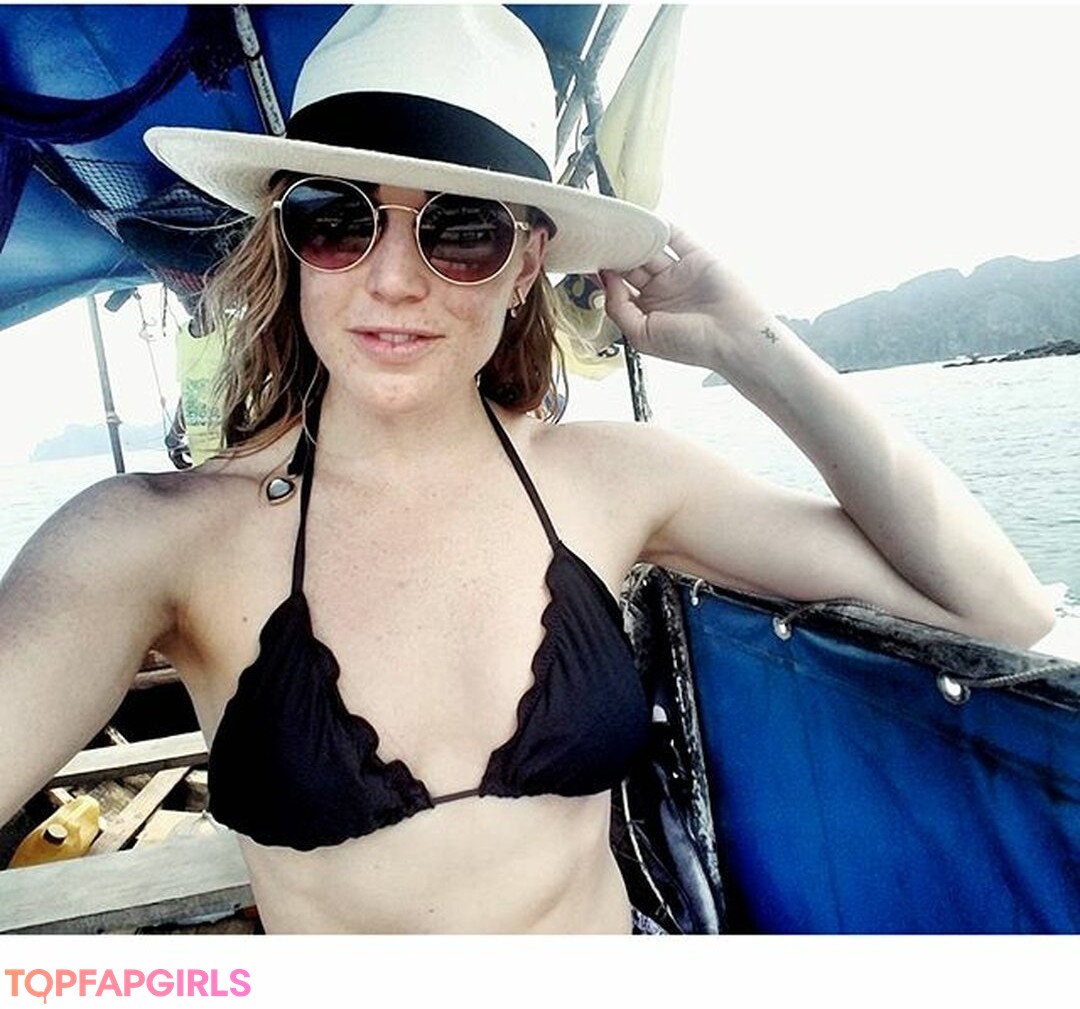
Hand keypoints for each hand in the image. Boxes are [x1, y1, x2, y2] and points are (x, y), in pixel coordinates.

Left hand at [600, 225, 773, 371]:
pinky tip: (647, 220)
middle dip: (616, 253)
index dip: (604, 275)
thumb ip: (619, 308)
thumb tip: (607, 279)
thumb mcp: (641, 335)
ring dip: (635, 239)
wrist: (733, 338)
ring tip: (619, 227)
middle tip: (600, 239)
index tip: (589, 259)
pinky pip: (677, 238)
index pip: (618, 288)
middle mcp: (660, 292)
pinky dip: (663, 227)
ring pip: (651, 251)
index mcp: (646, 312)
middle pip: (631, 266)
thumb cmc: (691, 345)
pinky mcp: (697, 259)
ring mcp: (678, 274)